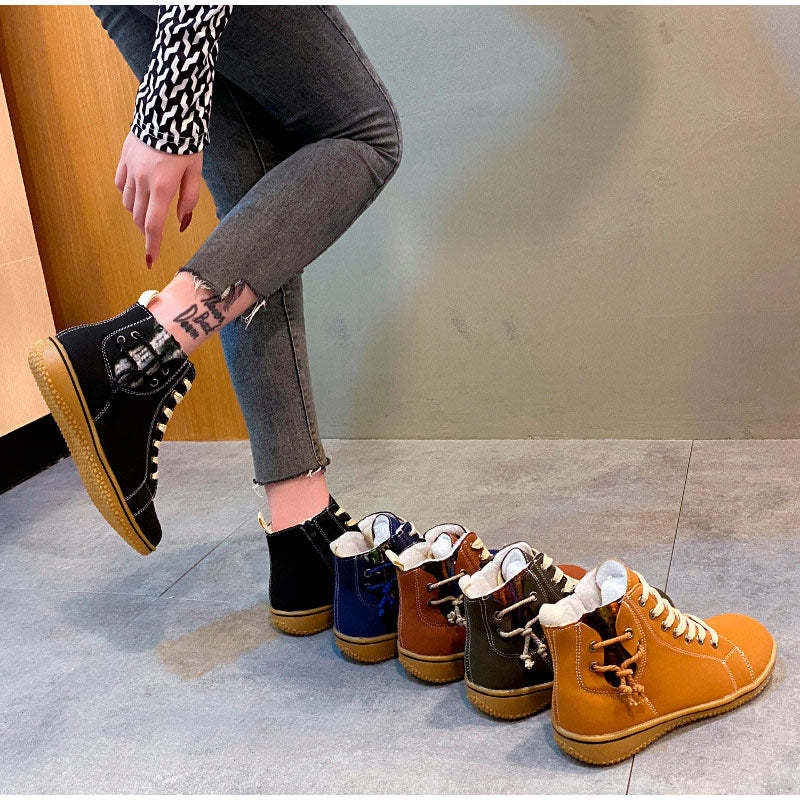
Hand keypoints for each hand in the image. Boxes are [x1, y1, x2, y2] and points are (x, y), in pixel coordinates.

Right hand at [115, 132, 202, 266]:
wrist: (168, 108)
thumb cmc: (187, 142)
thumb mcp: (195, 172)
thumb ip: (189, 199)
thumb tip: (180, 222)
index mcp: (162, 186)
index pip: (153, 225)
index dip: (152, 245)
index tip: (151, 260)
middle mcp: (142, 180)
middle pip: (138, 217)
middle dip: (146, 231)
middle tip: (155, 235)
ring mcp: (130, 169)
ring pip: (127, 203)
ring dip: (137, 213)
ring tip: (149, 212)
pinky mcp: (124, 158)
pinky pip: (120, 184)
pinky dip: (127, 194)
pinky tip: (138, 193)